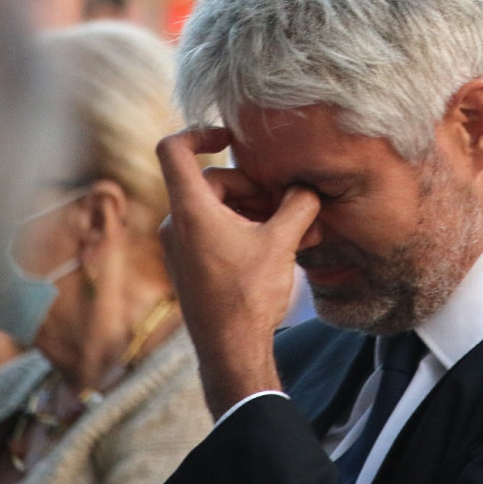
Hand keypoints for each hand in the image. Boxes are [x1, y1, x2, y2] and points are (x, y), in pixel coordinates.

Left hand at [156, 127, 319, 417]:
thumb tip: (308, 187)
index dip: (200, 131)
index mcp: (190, 210)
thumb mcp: (282, 242)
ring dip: (253, 210)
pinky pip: (214, 232)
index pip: (174, 149)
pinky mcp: (188, 266)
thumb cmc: (249, 297)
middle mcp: (176, 224)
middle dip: (253, 187)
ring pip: (217, 209)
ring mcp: (179, 247)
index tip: (230, 137)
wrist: (231, 352)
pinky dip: (242, 230)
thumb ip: (298, 205)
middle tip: (288, 202)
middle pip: (213, 182)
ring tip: (293, 227)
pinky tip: (276, 245)